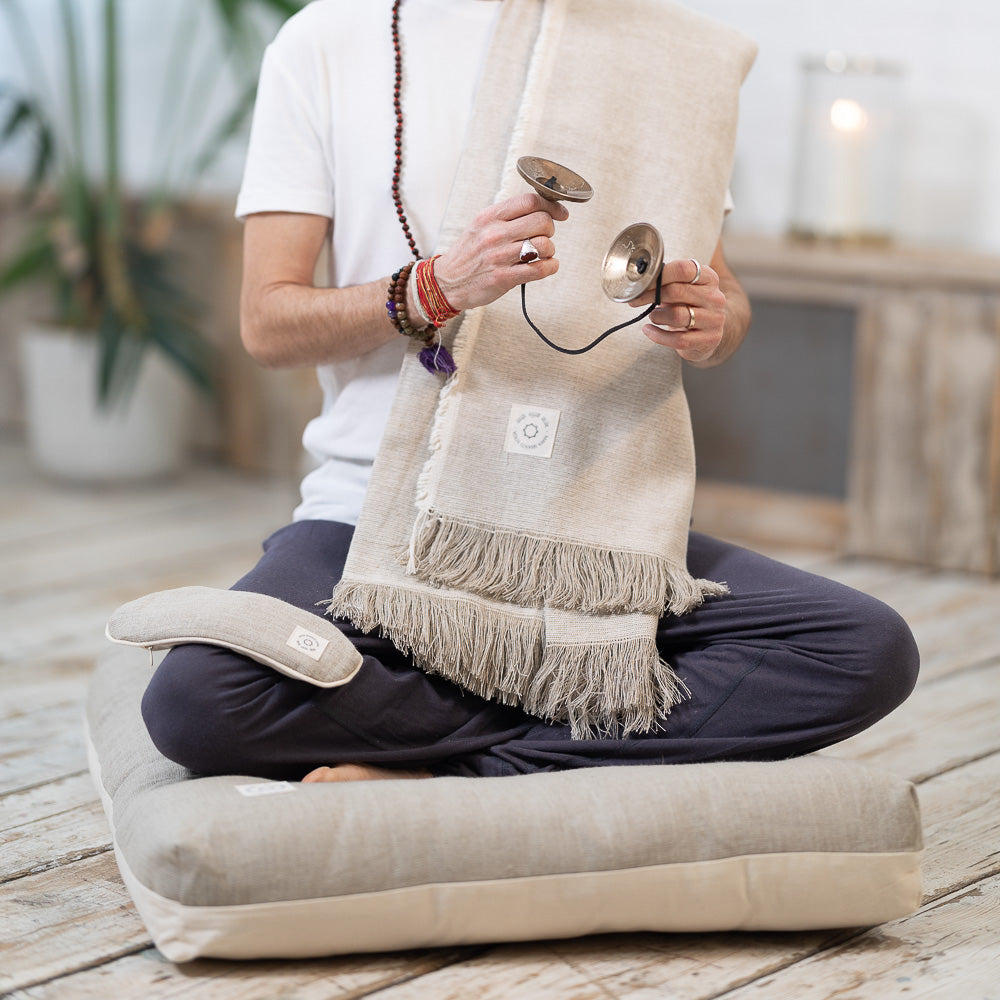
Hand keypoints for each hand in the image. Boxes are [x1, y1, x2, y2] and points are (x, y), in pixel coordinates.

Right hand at [433, 192, 568, 311]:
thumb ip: (506, 216)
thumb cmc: (468, 254)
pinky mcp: (503, 278)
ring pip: (544, 245)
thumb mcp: (481, 226)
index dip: (552, 206)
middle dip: (551, 229)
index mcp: (490, 217)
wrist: (446, 282)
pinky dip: (551, 267)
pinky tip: (547, 266)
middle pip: (542, 221)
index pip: (530, 201)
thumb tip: (541, 208)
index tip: (560, 214)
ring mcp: (499, 257)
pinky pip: (539, 269)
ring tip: (543, 254)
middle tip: (544, 236)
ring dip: (550, 250)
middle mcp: (495, 234)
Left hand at [629, 257, 727, 362]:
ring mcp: (714, 319)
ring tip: (652, 316)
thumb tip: (639, 280)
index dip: (659, 275)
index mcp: (708, 278)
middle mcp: (715, 297)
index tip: (641, 282)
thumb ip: (668, 282)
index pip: (684, 269)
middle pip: (676, 291)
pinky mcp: (709, 339)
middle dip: (650, 295)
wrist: (709, 332)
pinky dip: (658, 335)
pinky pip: (678, 339)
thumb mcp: (684, 288)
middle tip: (635, 300)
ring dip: (657, 316)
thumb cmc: (690, 306)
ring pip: (677, 316)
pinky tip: (648, 330)